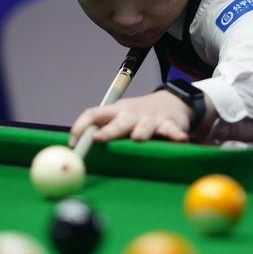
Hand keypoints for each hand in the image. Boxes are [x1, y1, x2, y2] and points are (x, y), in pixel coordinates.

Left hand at [69, 90, 193, 145]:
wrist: (170, 102)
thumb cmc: (137, 116)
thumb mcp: (118, 118)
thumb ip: (101, 130)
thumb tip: (73, 151)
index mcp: (114, 112)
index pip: (93, 114)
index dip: (81, 126)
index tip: (72, 143)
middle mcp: (131, 114)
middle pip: (118, 121)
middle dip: (108, 131)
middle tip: (99, 139)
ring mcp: (150, 118)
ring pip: (145, 125)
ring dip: (141, 131)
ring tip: (138, 138)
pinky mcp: (169, 123)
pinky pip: (172, 130)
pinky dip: (175, 135)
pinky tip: (180, 140)